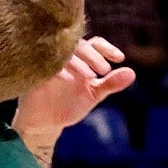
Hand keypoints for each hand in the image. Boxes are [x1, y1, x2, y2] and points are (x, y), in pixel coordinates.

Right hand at [14, 34, 135, 155]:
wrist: (44, 123)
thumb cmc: (69, 105)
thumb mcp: (93, 95)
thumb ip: (110, 84)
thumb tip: (132, 73)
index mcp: (81, 59)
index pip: (95, 44)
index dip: (107, 48)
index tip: (119, 59)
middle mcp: (66, 57)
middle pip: (80, 44)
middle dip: (93, 56)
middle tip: (104, 71)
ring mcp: (50, 63)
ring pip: (63, 52)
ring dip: (78, 62)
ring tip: (90, 77)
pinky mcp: (35, 72)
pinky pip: (46, 64)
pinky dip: (58, 69)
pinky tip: (68, 79)